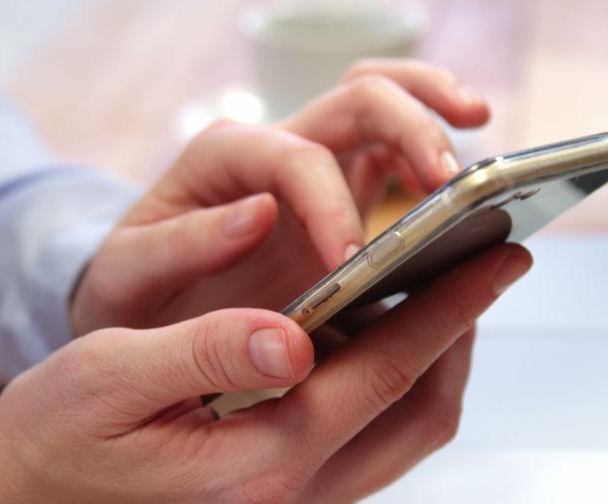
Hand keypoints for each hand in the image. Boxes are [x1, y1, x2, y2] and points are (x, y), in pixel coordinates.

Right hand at [0, 244, 530, 503]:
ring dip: (431, 365)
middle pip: (418, 416)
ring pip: (402, 437)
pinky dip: (389, 389)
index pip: (381, 374)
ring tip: (443, 295)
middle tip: (486, 267)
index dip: (447, 310)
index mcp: (258, 466)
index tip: (499, 257)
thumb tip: (294, 332)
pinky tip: (374, 341)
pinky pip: (366, 445)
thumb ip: (207, 352)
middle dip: (462, 338)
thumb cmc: (50, 445)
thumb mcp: (108, 379)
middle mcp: (291, 500)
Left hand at [70, 60, 490, 333]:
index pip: (296, 161)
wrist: (139, 302)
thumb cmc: (134, 292)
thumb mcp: (128, 276)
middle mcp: (275, 146)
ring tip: (479, 135)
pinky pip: (394, 146)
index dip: (332, 207)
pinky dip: (432, 141)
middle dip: (410, 128)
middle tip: (450, 182)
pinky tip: (464, 167)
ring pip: (384, 97)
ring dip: (433, 108)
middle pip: (357, 98)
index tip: (354, 264)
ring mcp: (313, 160)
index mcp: (223, 160)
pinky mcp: (341, 187)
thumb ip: (180, 245)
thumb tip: (260, 214)